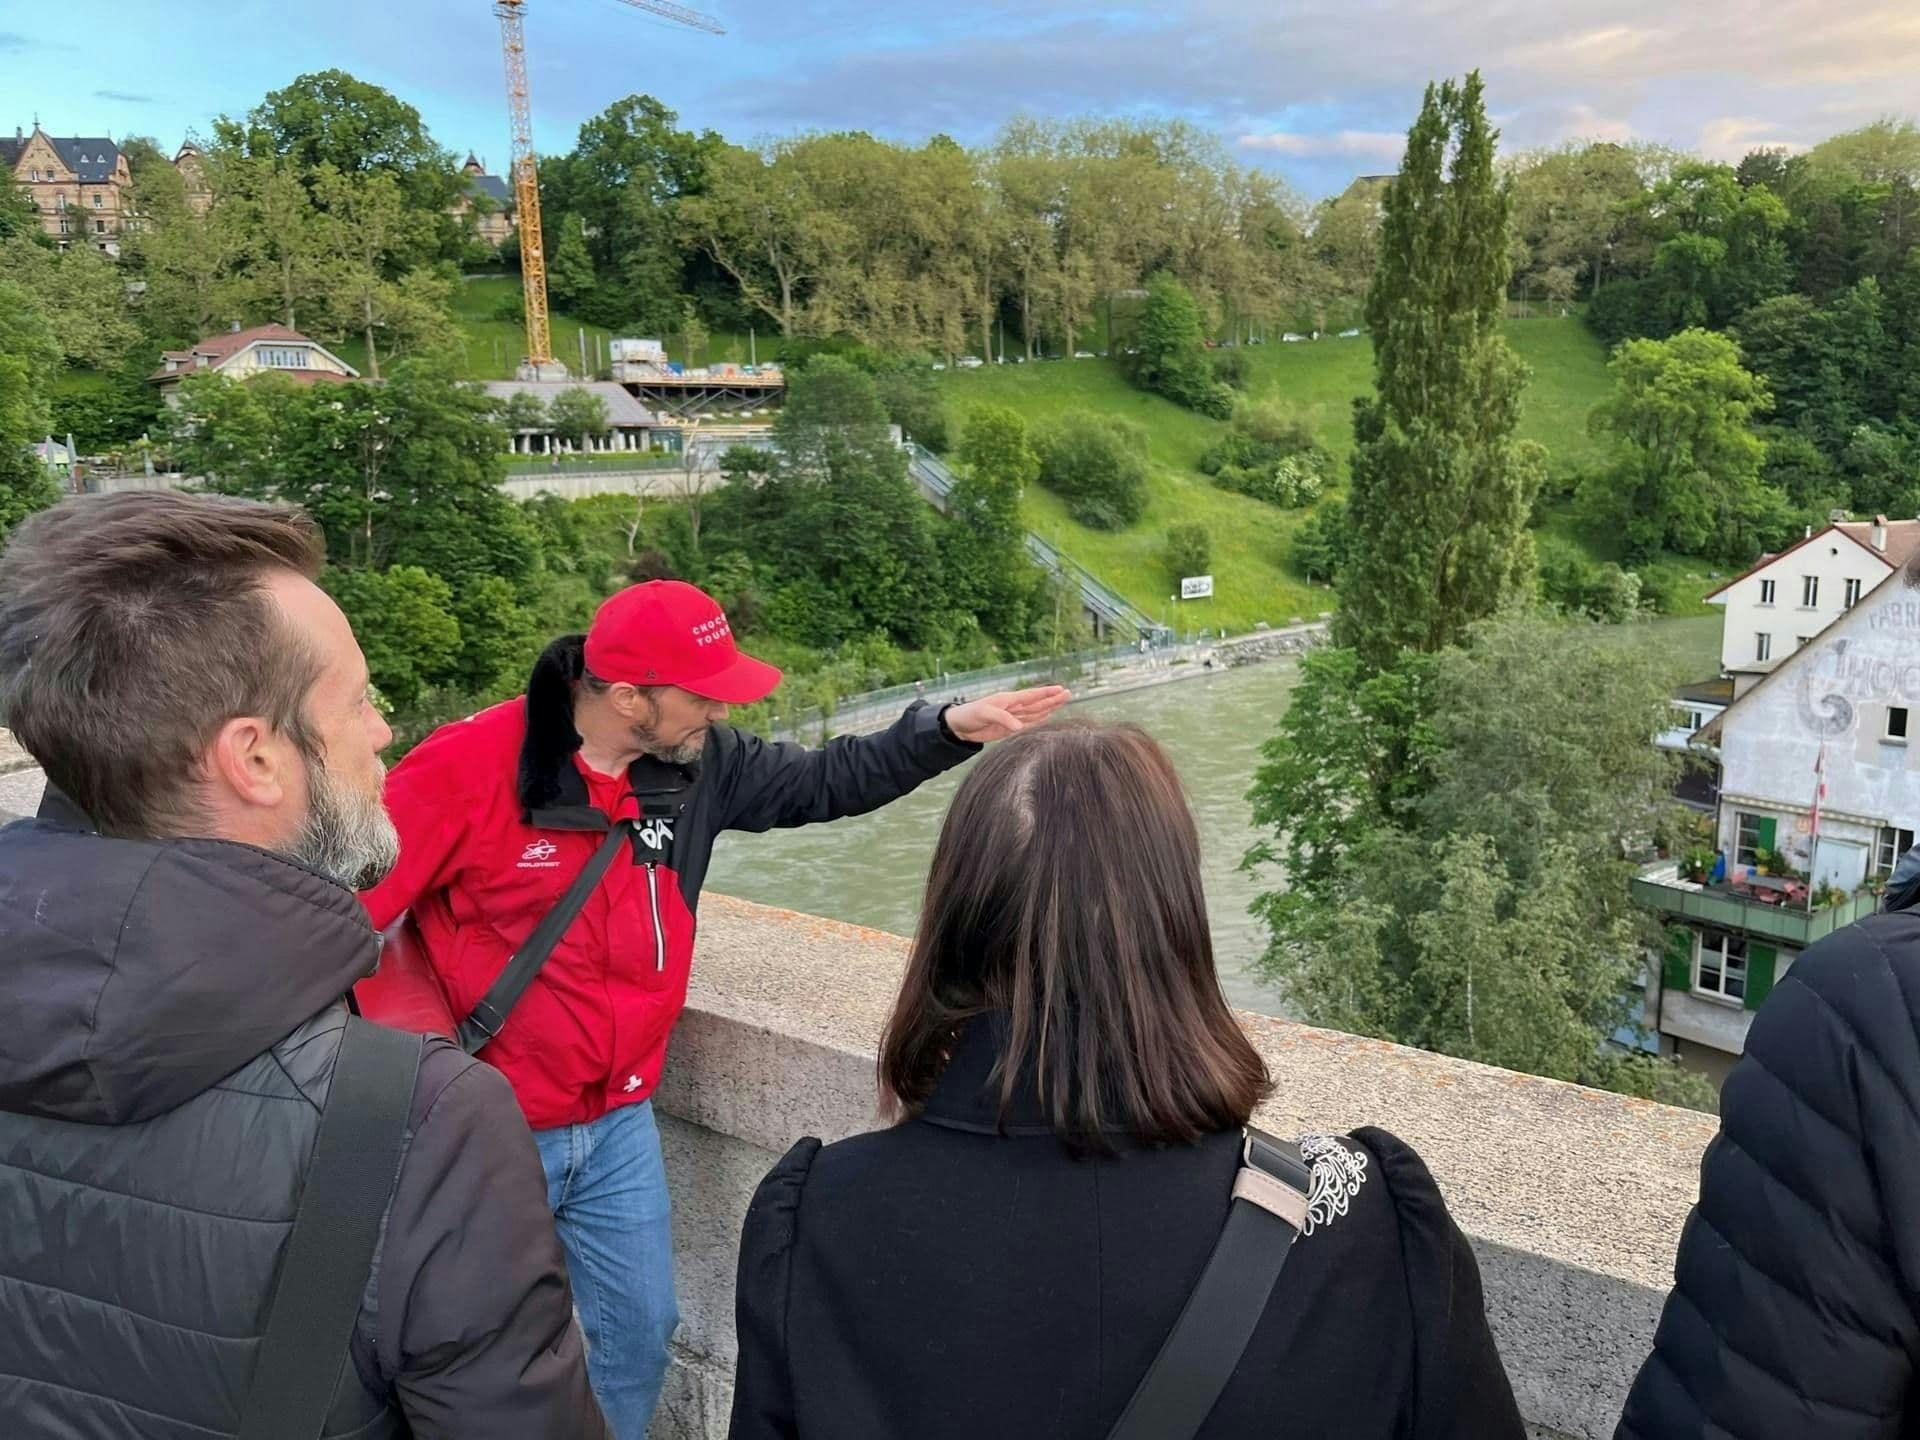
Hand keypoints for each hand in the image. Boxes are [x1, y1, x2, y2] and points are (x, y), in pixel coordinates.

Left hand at [945, 685, 1071, 742]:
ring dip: (1049, 708)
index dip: (1046, 692)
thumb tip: (1019, 726)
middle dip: (1052, 699)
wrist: (959, 727)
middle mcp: (1013, 707)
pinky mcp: (1009, 728)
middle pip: (1037, 703)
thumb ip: (1002, 718)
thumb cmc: (969, 715)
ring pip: (1035, 712)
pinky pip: (1028, 724)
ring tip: (1063, 702)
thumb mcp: (984, 714)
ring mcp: (1012, 718)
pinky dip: (1039, 720)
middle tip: (1069, 694)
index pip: (1031, 695)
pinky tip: (1048, 716)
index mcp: (1008, 700)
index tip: (1060, 689)